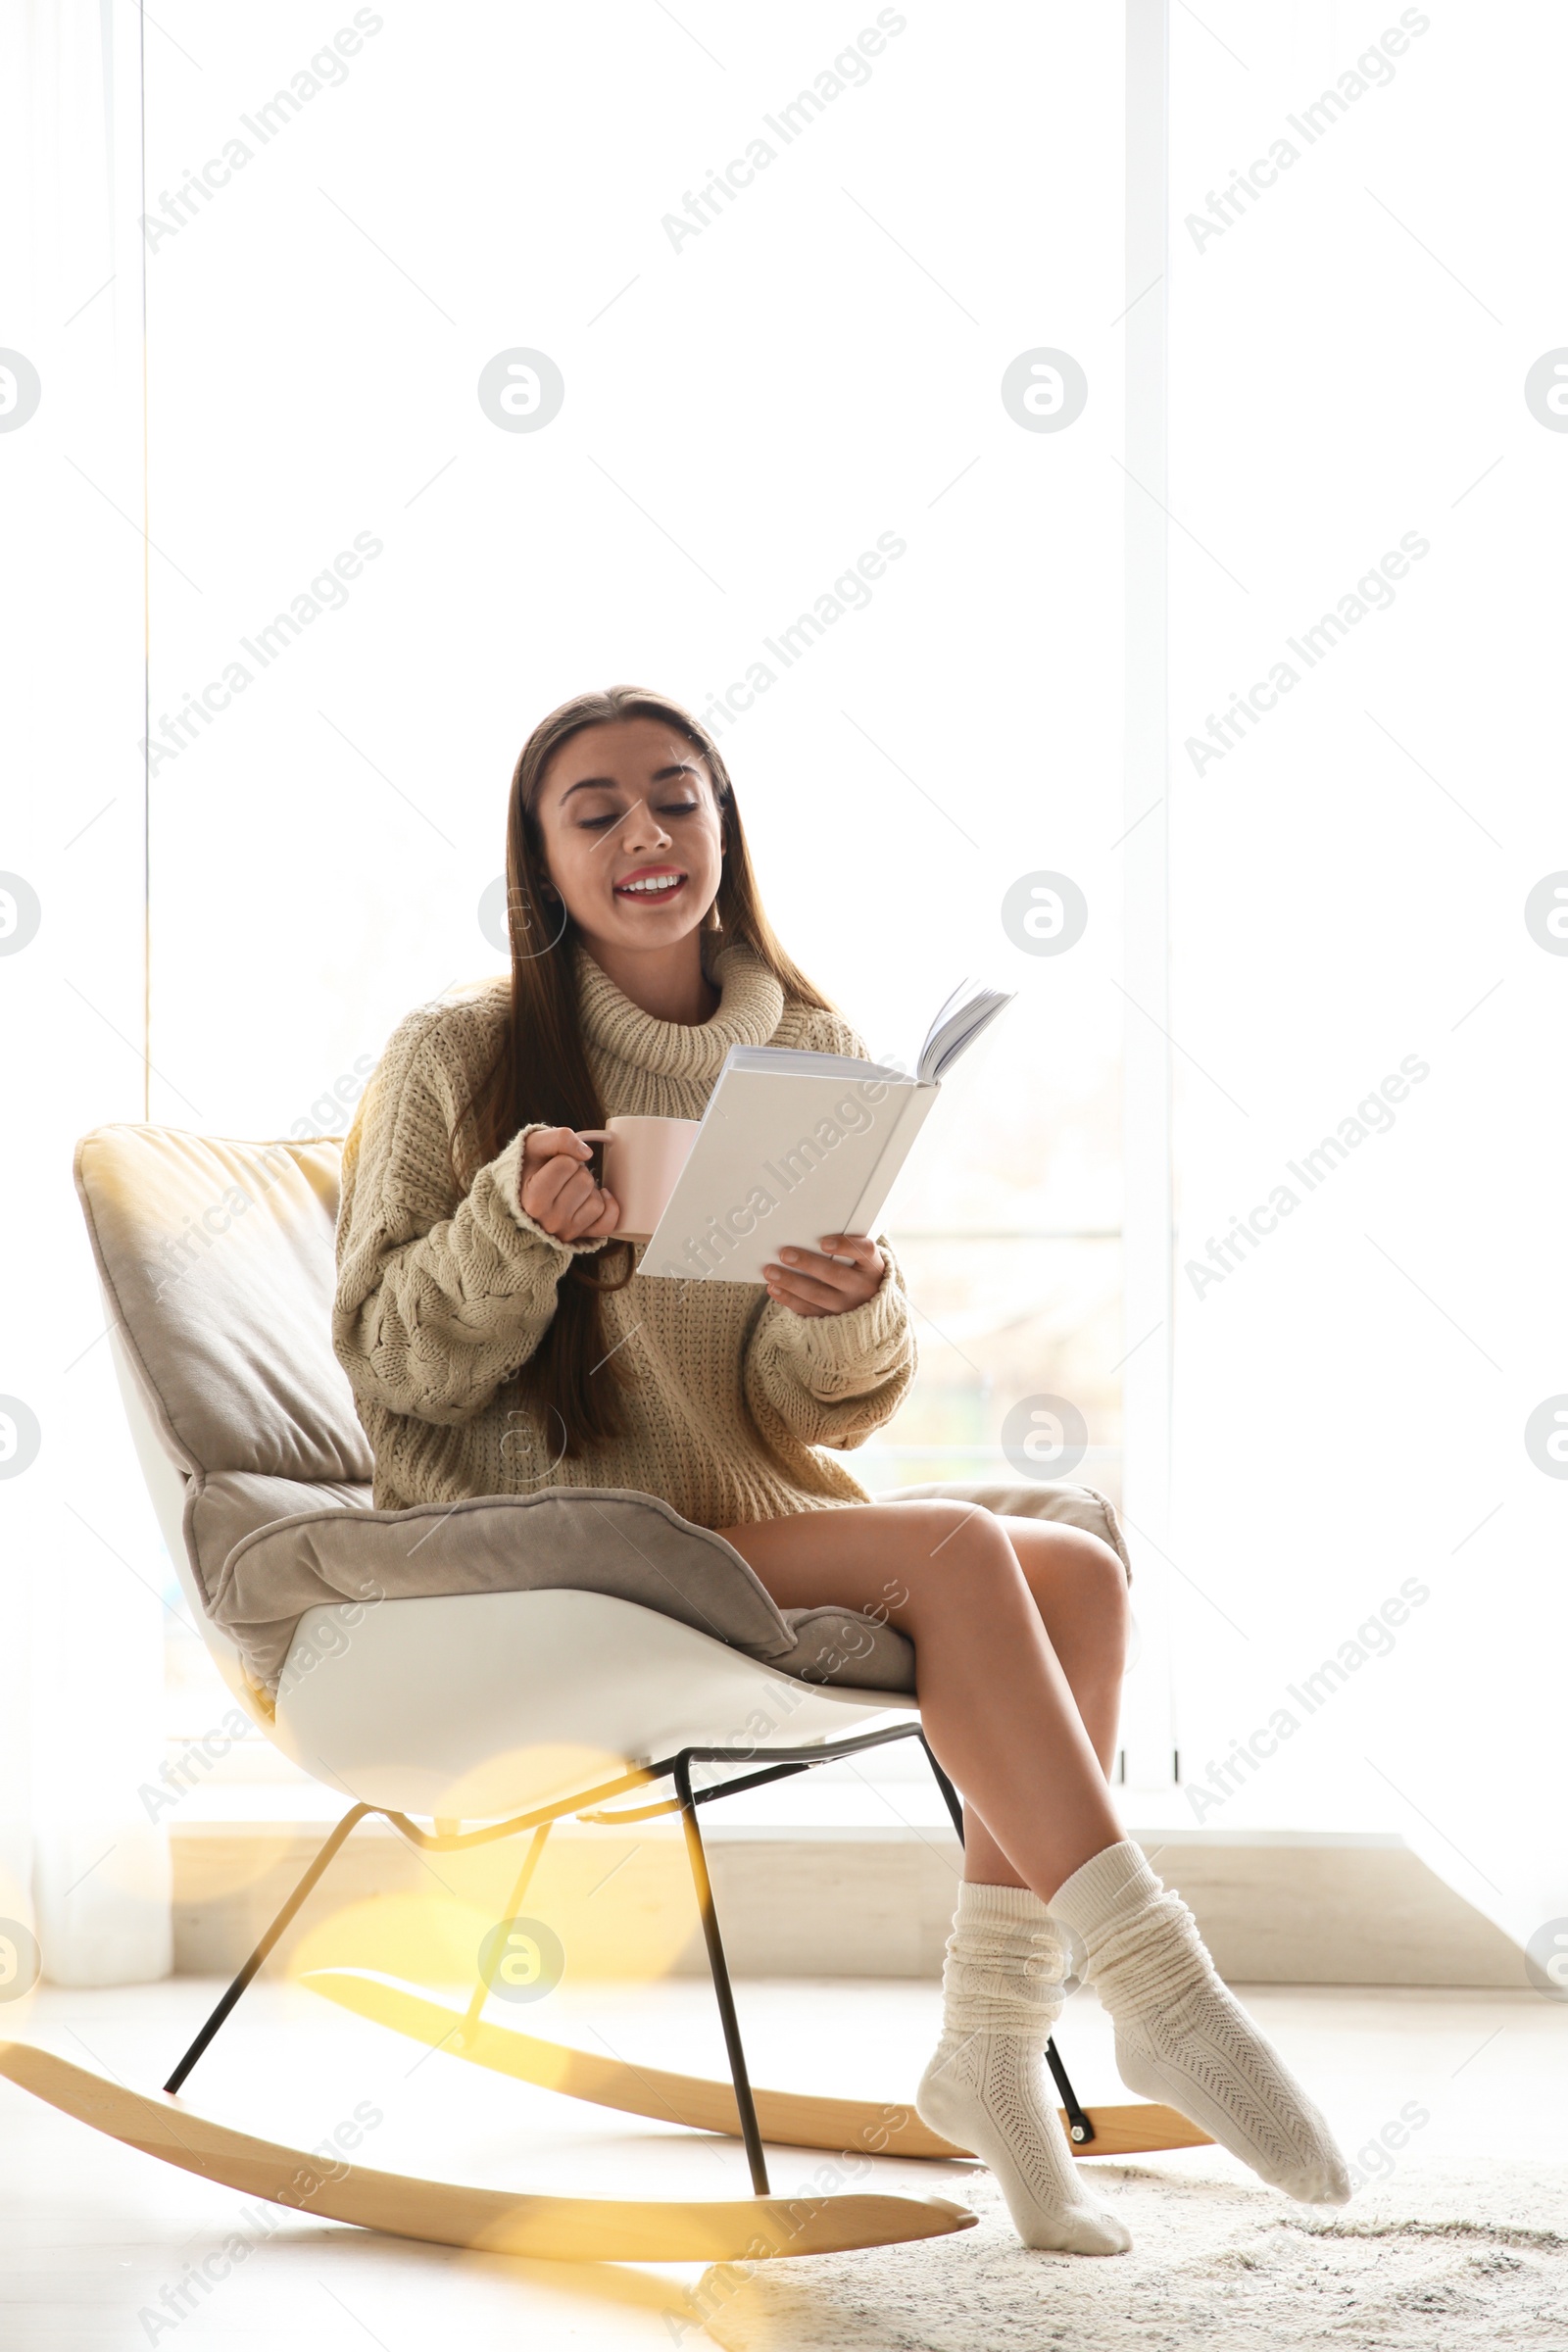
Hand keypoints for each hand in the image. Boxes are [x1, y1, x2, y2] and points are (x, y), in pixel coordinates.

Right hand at [518, 1127, 619, 1242]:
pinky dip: (608, 1206)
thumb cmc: (528, 1166)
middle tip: (562, 1176)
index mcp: (532, 1199)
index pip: (567, 1164)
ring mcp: (565, 1232)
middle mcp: (548, 1221)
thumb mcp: (535, 1143)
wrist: (521, 1195)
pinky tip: (596, 1197)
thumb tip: (587, 1154)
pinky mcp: (580, 1237)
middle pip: (584, 1181)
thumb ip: (560, 1138)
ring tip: (571, 1189)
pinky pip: (608, 1222)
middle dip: (577, 1171)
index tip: (552, 1164)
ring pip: (597, 1201)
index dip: (564, 1157)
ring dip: (589, 1189)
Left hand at [763, 1234, 883, 1318]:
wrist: (871, 1310)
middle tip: (784, 1254)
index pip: (866, 1252)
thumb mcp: (863, 1262)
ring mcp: (848, 1307)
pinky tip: (774, 1288)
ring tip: (771, 1271)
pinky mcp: (833, 1320)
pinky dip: (789, 1299)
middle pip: (835, 1274)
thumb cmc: (860, 1274)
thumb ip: (845, 1250)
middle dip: (808, 1264)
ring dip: (791, 1282)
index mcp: (873, 1267)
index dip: (846, 1246)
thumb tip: (806, 1236)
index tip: (824, 1242)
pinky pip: (809, 1310)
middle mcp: (863, 1288)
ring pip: (818, 1295)